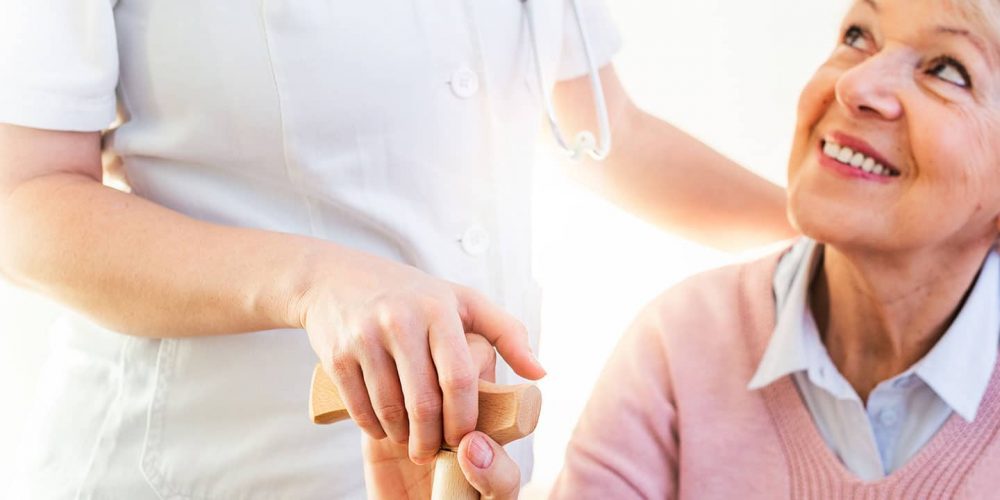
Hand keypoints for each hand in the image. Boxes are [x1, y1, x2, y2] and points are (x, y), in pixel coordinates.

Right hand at [297, 248, 544, 464]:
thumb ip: (507, 333)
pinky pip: (360, 408)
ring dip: (404, 437)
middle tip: (437, 452)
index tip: (466, 437)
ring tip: (413, 442)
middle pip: (424, 402)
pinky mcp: (337, 355)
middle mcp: (401, 320)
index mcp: (439, 308)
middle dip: (433, 439)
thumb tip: (540, 373)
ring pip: (391, 410)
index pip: (459, 377)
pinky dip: (375, 428)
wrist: (335, 278)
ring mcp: (365, 337)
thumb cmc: (412, 294)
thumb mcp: (462, 301)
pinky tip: (386, 430)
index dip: (465, 417)